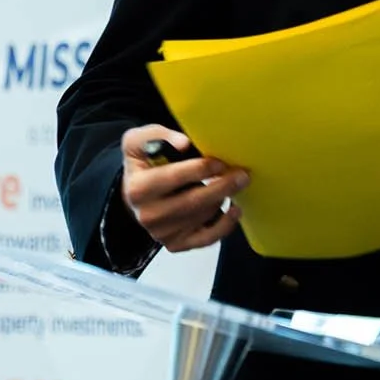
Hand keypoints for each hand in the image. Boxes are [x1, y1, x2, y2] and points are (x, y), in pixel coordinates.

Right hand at [119, 124, 248, 252]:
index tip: (220, 162)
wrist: (137, 192)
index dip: (201, 169)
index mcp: (138, 188)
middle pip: (194, 201)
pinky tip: (234, 210)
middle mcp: (148, 215)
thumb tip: (183, 144)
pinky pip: (207, 239)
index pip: (175, 177)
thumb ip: (159, 136)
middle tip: (242, 175)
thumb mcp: (139, 141)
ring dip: (221, 199)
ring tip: (230, 184)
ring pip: (204, 216)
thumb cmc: (145, 163)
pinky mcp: (176, 244)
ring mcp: (162, 233)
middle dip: (223, 186)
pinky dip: (225, 225)